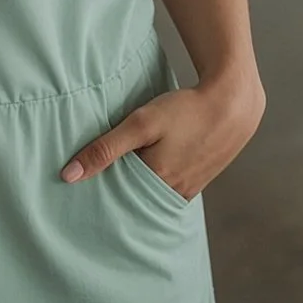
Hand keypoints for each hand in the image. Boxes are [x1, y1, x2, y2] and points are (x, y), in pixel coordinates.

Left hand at [61, 73, 264, 199]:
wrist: (233, 103)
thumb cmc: (186, 109)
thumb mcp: (141, 123)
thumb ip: (105, 149)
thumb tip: (69, 175)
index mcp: (155, 182)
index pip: (116, 198)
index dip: (98, 192)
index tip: (80, 190)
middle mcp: (172, 193)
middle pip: (135, 199)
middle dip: (117, 194)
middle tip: (96, 187)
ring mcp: (188, 189)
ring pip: (153, 195)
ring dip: (138, 189)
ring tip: (121, 177)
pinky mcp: (199, 181)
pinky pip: (170, 190)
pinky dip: (157, 183)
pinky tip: (152, 169)